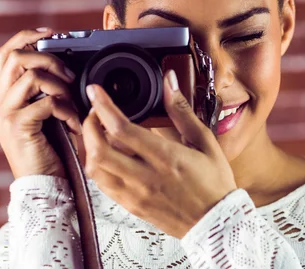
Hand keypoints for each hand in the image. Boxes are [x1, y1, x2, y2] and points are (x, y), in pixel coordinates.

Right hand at [0, 28, 81, 178]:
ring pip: (31, 75)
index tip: (51, 32)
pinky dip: (66, 109)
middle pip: (14, 56)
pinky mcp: (17, 126)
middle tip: (69, 75)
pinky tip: (72, 123)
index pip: (6, 54)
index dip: (26, 37)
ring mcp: (4, 114)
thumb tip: (66, 68)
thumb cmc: (51, 150)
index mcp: (4, 96)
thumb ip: (47, 92)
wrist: (43, 184)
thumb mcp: (47, 115)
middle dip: (48, 58)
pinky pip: (46, 102)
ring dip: (60, 85)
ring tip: (72, 104)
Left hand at [82, 70, 237, 238]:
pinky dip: (97, 166)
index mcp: (166, 158)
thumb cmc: (214, 182)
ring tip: (97, 133)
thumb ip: (182, 110)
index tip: (96, 92)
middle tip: (95, 113)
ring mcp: (135, 194)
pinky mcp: (131, 206)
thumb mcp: (204, 141)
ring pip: (95, 170)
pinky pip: (102, 185)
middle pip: (98, 151)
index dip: (103, 107)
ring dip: (88, 147)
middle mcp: (146, 177)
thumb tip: (170, 82)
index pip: (122, 129)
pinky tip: (107, 155)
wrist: (216, 222)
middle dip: (88, 126)